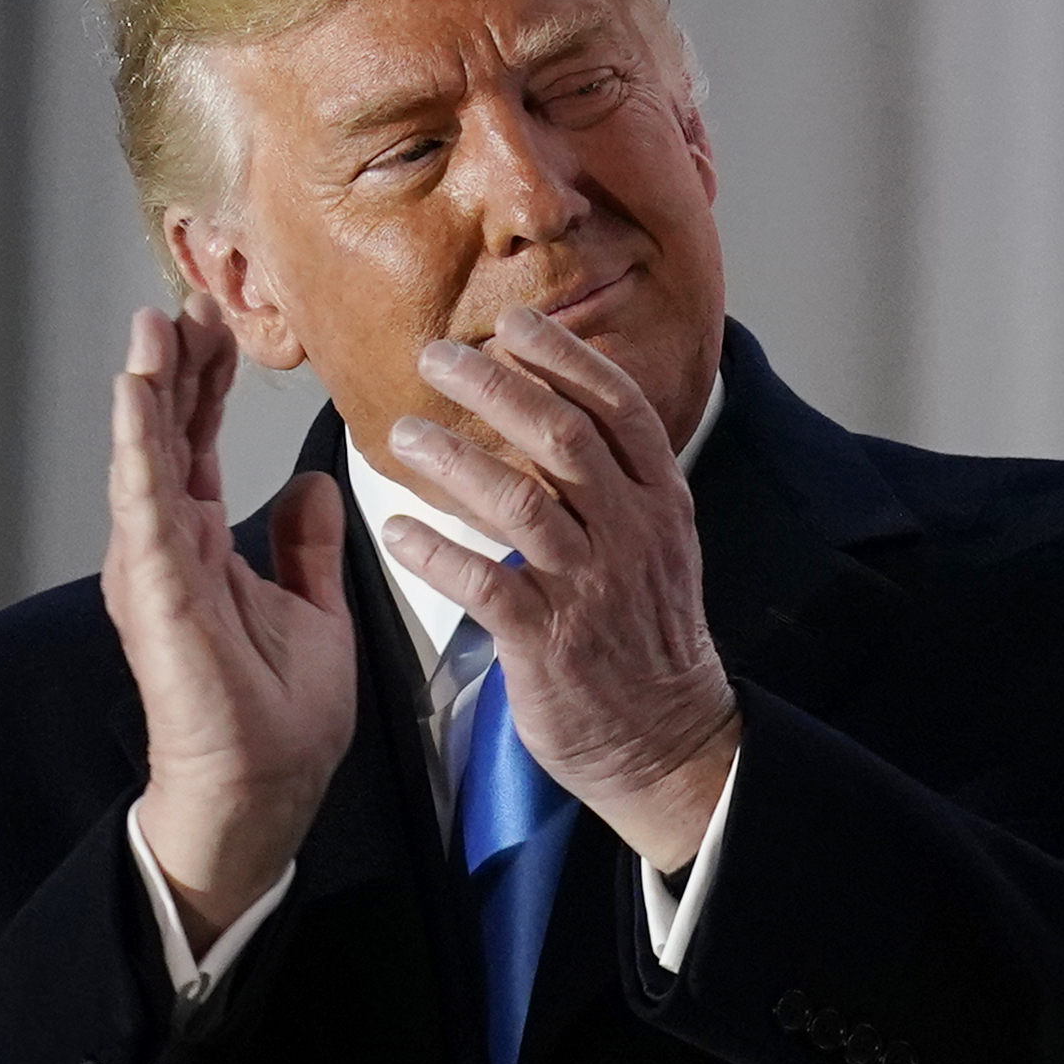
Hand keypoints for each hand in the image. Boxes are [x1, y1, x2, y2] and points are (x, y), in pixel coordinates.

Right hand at [104, 299, 357, 945]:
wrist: (265, 784)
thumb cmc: (280, 716)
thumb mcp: (313, 609)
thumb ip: (304, 547)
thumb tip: (311, 487)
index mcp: (202, 547)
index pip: (197, 446)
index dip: (205, 386)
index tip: (218, 328)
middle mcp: (167, 548)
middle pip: (164, 436)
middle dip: (173, 367)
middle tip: (184, 300)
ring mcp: (154, 566)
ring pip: (144, 455)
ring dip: (147, 388)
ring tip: (154, 325)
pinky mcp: (153, 589)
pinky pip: (142, 502)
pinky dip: (138, 444)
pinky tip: (137, 393)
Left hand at [373, 308, 743, 868]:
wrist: (667, 741)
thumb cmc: (645, 638)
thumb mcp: (654, 547)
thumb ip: (613, 483)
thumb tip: (551, 413)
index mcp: (659, 502)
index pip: (618, 407)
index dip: (566, 357)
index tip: (514, 322)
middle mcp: (631, 534)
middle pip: (562, 437)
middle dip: (493, 387)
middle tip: (435, 359)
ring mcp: (593, 588)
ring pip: (519, 501)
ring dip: (453, 460)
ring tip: (403, 435)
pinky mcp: (550, 642)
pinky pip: (484, 583)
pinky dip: (435, 552)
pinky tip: (396, 532)